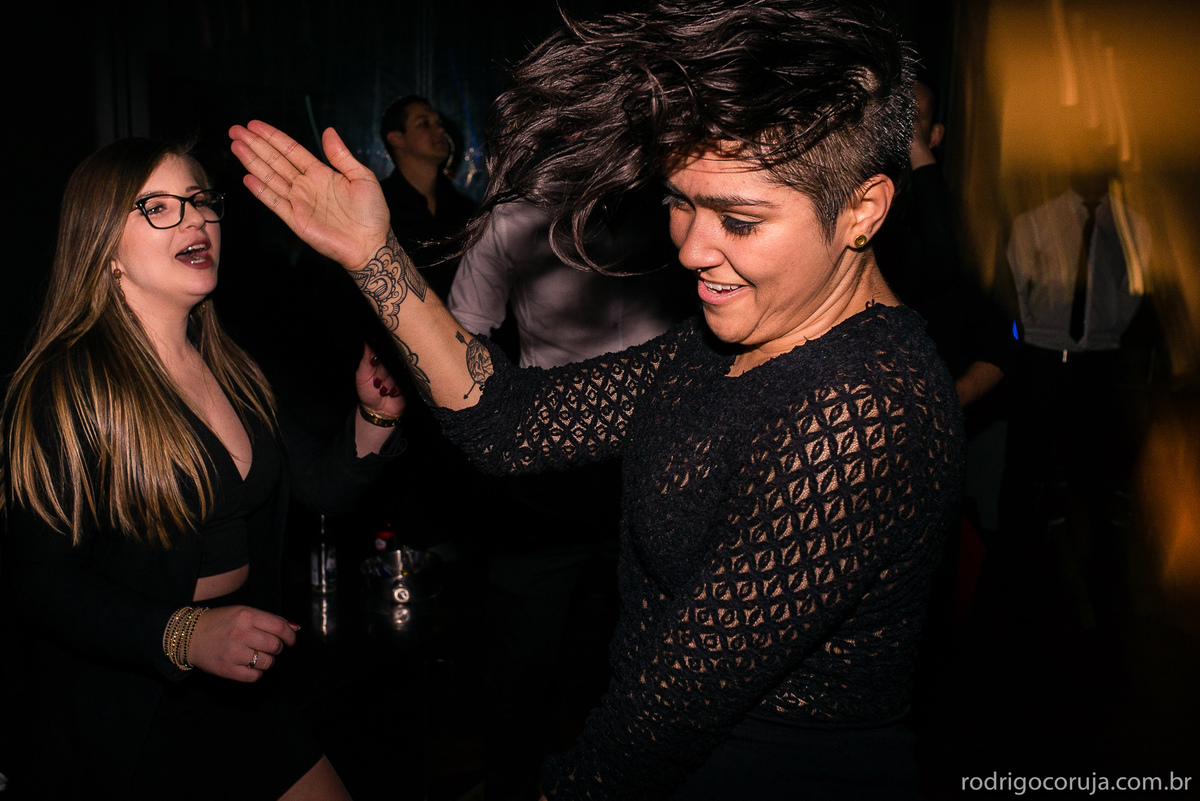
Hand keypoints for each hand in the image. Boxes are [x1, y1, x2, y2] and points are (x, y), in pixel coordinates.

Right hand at [187, 605, 298, 681]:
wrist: (190, 637)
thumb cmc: (221, 622)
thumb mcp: (244, 612)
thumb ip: (270, 620)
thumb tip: (296, 627)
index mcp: (246, 616)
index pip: (280, 627)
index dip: (290, 635)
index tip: (291, 640)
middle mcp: (240, 634)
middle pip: (275, 646)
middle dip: (277, 648)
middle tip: (270, 647)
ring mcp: (233, 653)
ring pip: (267, 662)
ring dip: (267, 660)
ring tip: (258, 655)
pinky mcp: (227, 670)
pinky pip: (255, 676)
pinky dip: (257, 673)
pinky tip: (250, 665)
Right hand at [229, 121, 390, 268]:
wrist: (371, 244)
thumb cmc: (372, 213)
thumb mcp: (362, 177)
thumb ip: (342, 156)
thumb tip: (328, 131)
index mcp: (321, 173)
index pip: (291, 150)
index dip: (273, 137)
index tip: (254, 124)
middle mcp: (306, 185)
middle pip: (276, 161)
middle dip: (255, 145)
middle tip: (235, 129)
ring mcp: (299, 202)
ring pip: (271, 177)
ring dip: (253, 162)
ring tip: (236, 146)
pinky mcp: (295, 220)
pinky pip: (275, 202)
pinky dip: (261, 191)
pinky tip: (248, 177)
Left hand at [356, 342, 405, 418]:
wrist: (378, 410)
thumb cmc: (367, 392)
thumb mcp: (362, 374)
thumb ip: (366, 357)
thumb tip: (369, 339)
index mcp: (380, 358)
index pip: (383, 347)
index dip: (379, 357)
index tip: (374, 365)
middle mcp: (392, 363)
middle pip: (391, 359)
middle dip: (382, 373)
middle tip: (376, 383)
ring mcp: (402, 371)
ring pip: (398, 370)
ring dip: (389, 382)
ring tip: (383, 390)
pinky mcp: (410, 380)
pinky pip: (405, 380)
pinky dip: (396, 388)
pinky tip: (392, 393)